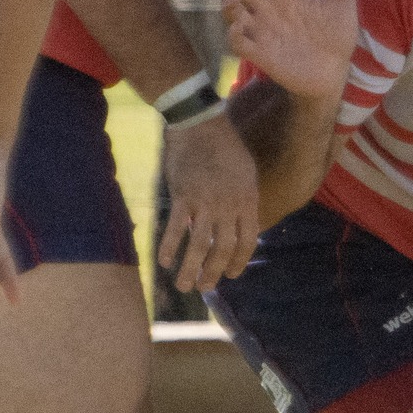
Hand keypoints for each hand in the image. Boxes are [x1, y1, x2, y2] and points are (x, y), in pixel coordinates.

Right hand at [160, 110, 259, 291]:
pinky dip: (169, 247)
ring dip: (191, 269)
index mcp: (248, 200)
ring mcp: (205, 202)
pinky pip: (175, 229)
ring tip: (185, 285)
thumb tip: (245, 224)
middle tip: (205, 287)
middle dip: (214, 273)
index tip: (231, 274)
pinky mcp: (183, 197)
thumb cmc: (225, 146)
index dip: (239, 261)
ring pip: (200, 246)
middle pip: (223, 249)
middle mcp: (229, 205)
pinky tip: (164, 261)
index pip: (247, 241)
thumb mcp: (247, 173)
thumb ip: (245, 200)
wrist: (200, 124)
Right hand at [223, 0, 356, 96]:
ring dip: (229, 5)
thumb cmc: (336, 34)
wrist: (335, 70)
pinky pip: (238, 43)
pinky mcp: (259, 53)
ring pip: (234, 13)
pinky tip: (237, 28)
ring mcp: (262, 31)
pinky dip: (233, 36)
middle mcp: (269, 9)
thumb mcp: (342, 3)